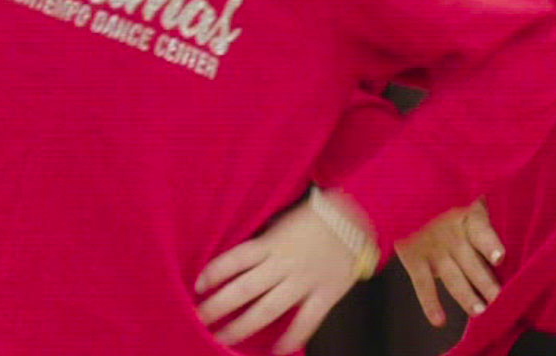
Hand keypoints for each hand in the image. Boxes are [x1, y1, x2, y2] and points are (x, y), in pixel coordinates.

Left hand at [196, 193, 365, 353]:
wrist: (359, 213)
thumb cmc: (314, 218)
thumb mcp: (281, 222)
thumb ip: (262, 243)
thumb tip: (234, 262)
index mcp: (272, 242)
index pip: (235, 260)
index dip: (214, 273)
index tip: (197, 287)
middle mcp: (284, 263)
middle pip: (244, 290)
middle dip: (217, 307)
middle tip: (198, 320)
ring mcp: (305, 280)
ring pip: (268, 309)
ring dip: (242, 326)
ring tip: (223, 338)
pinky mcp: (326, 292)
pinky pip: (307, 320)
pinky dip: (292, 338)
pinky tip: (277, 351)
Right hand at [394, 200, 504, 326]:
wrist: (409, 201)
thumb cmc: (451, 208)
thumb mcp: (470, 205)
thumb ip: (488, 225)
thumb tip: (512, 256)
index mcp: (469, 217)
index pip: (481, 231)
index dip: (490, 245)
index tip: (500, 259)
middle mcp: (451, 233)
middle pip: (472, 262)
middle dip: (486, 283)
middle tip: (500, 301)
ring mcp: (432, 247)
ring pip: (452, 277)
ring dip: (466, 296)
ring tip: (480, 312)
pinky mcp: (414, 258)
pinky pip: (423, 284)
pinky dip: (430, 304)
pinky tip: (439, 321)